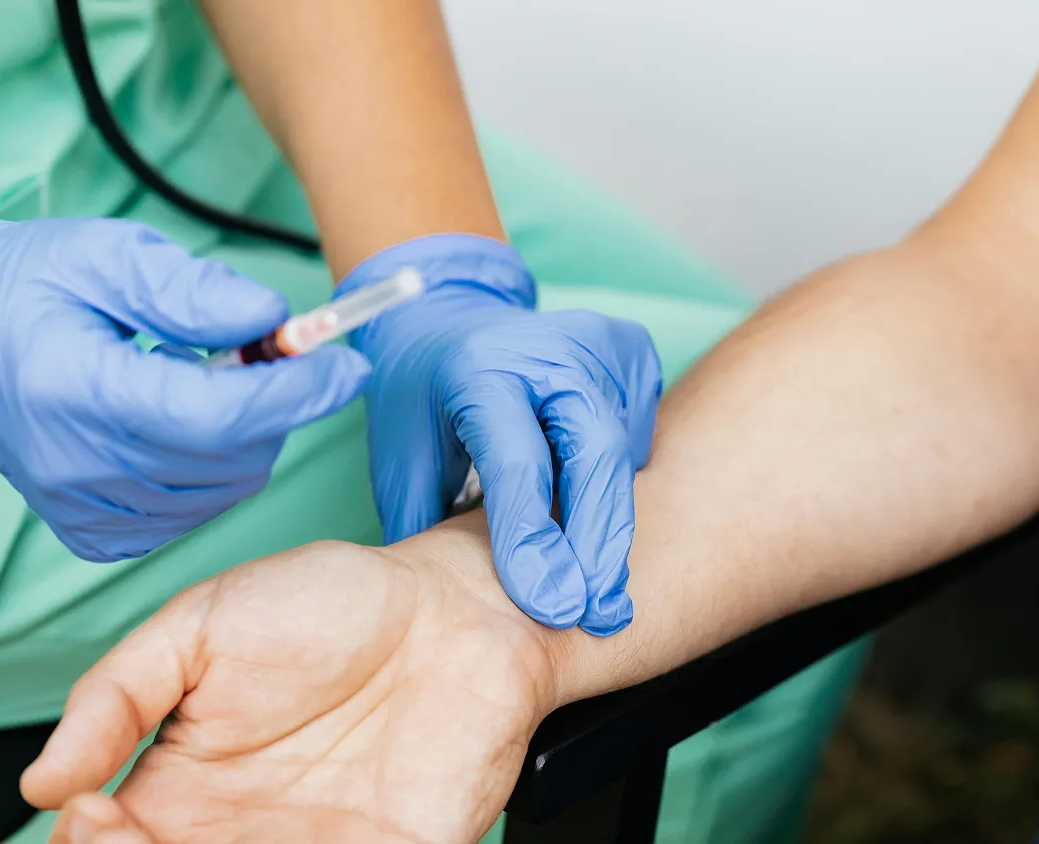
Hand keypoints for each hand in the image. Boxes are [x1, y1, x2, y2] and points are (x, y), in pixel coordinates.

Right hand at [0, 218, 370, 560]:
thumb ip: (193, 292)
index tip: (350, 365)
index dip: (298, 393)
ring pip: (225, 489)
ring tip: (215, 379)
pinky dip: (217, 468)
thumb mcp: (107, 257)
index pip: (218, 416)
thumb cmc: (29, 288)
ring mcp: (87, 508)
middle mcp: (79, 466)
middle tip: (276, 353)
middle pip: (232, 458)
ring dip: (251, 435)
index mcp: (75, 390)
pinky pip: (195, 511)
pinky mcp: (97, 531)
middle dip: (280, 404)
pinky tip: (188, 424)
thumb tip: (275, 323)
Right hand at [21, 513, 560, 843]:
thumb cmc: (334, 603)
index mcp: (183, 791)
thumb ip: (116, 694)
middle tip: (147, 839)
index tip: (95, 814)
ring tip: (237, 838)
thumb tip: (42, 779)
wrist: (457, 603)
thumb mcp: (202, 623)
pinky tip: (312, 841)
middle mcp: (245, 835)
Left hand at [343, 234, 662, 635]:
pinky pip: (637, 434)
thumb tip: (464, 601)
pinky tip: (594, 507)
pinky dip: (618, 481)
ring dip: (611, 522)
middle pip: (596, 455)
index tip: (552, 606)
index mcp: (479, 368)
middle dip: (600, 544)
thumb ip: (430, 521)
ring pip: (623, 452)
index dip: (535, 540)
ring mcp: (599, 343)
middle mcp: (548, 348)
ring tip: (599, 583)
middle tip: (600, 613)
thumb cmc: (420, 394)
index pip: (520, 464)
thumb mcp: (402, 453)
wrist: (451, 314)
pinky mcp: (632, 351)